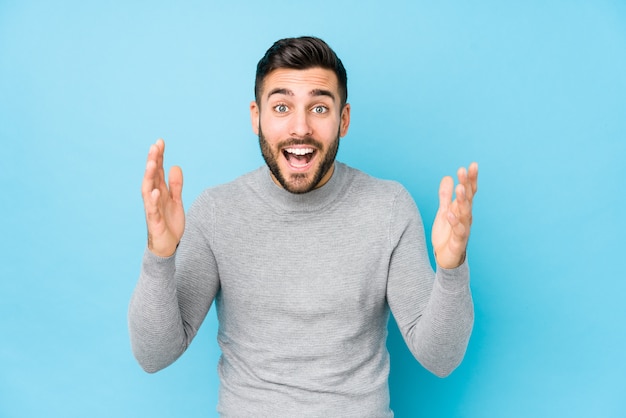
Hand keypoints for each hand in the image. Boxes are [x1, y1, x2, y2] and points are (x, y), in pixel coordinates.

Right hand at [141, 139, 184, 256]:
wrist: (168, 246)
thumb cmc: (169, 222)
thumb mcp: (176, 201)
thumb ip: (176, 185)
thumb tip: (175, 166)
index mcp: (159, 191)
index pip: (157, 170)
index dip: (158, 157)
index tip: (160, 141)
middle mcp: (153, 198)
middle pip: (151, 176)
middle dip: (152, 161)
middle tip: (154, 146)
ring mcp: (152, 208)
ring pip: (148, 190)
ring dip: (149, 177)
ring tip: (151, 163)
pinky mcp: (154, 221)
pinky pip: (152, 209)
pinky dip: (153, 200)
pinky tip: (155, 191)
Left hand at [432, 162, 477, 268]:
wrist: (446, 258)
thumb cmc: (447, 234)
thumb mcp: (444, 212)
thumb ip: (445, 196)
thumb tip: (447, 177)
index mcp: (463, 209)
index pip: (469, 191)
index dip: (470, 179)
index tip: (471, 165)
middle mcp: (466, 217)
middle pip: (468, 199)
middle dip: (467, 184)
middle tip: (463, 170)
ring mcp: (463, 229)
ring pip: (465, 213)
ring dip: (463, 201)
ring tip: (459, 188)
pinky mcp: (458, 241)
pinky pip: (458, 231)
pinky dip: (454, 222)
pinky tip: (449, 213)